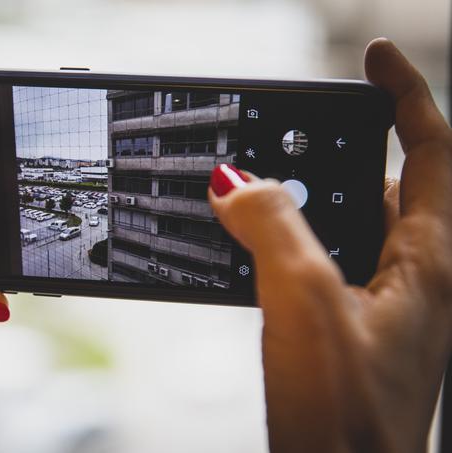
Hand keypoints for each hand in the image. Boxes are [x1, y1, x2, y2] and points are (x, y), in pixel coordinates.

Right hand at [209, 39, 451, 452]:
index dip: (406, 95)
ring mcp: (387, 304)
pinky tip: (261, 252)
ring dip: (317, 197)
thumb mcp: (305, 302)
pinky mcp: (357, 326)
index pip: (433, 151)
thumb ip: (273, 228)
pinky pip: (333, 260)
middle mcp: (416, 277)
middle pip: (394, 184)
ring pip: (358, 224)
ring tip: (264, 190)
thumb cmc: (344, 414)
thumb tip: (236, 181)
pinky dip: (301, 241)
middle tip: (297, 135)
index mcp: (428, 260)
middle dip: (349, 149)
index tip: (374, 57)